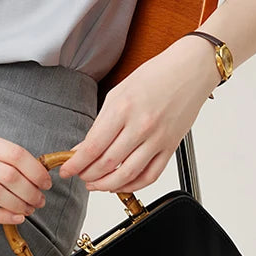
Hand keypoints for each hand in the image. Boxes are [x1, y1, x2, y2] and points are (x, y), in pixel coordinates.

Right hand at [0, 129, 53, 224]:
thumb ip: (2, 154)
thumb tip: (37, 172)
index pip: (15, 154)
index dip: (36, 170)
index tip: (46, 182)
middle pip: (9, 175)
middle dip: (31, 190)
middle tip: (40, 200)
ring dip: (19, 204)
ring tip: (29, 209)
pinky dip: (3, 216)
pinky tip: (16, 217)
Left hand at [58, 36, 219, 193]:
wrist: (190, 70)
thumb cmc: (155, 75)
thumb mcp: (118, 93)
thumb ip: (100, 123)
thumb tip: (83, 147)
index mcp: (122, 108)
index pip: (93, 146)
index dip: (75, 164)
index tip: (66, 170)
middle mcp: (140, 126)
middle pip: (107, 164)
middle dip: (87, 175)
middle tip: (79, 175)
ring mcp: (157, 139)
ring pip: (127, 174)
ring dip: (107, 185)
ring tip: (95, 184)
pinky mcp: (171, 147)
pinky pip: (151, 175)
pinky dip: (133, 185)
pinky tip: (121, 184)